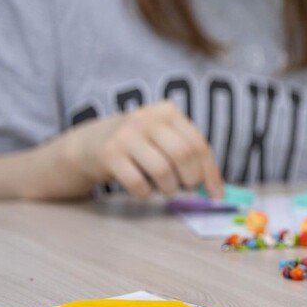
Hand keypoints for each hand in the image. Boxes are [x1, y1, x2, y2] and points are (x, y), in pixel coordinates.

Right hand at [62, 101, 223, 199]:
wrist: (88, 144)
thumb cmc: (138, 146)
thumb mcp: (163, 140)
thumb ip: (189, 157)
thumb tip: (217, 190)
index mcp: (168, 112)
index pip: (198, 144)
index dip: (210, 172)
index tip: (217, 195)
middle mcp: (148, 118)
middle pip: (184, 155)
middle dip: (191, 179)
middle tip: (185, 188)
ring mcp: (126, 134)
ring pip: (163, 171)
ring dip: (169, 189)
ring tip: (164, 188)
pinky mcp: (109, 154)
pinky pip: (138, 183)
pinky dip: (146, 193)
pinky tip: (143, 190)